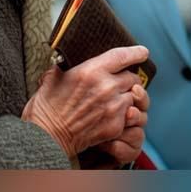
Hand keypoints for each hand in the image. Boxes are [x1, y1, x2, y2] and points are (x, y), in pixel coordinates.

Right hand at [21, 46, 148, 157]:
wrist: (47, 138)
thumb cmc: (47, 108)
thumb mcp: (53, 77)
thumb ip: (67, 65)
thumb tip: (68, 58)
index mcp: (91, 71)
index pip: (122, 56)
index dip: (135, 53)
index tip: (143, 52)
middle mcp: (106, 87)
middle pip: (132, 77)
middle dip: (129, 79)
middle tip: (121, 82)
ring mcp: (113, 107)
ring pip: (134, 96)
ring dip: (128, 96)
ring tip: (117, 99)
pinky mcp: (115, 125)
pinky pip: (130, 114)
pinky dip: (124, 113)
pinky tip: (112, 114)